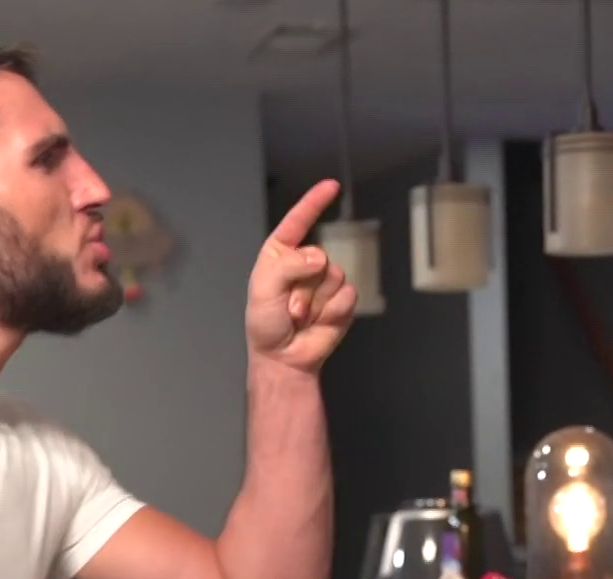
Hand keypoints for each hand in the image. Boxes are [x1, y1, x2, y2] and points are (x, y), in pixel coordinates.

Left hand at [245, 179, 355, 372]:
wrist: (284, 358)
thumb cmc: (266, 323)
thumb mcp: (264, 288)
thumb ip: (288, 265)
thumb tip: (319, 258)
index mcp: (280, 254)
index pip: (298, 222)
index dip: (314, 202)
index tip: (332, 186)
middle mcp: (304, 264)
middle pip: (319, 256)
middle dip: (303, 286)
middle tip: (289, 309)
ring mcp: (324, 283)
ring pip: (334, 276)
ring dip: (316, 302)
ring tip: (301, 318)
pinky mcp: (341, 301)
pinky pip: (348, 295)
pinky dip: (333, 311)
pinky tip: (319, 323)